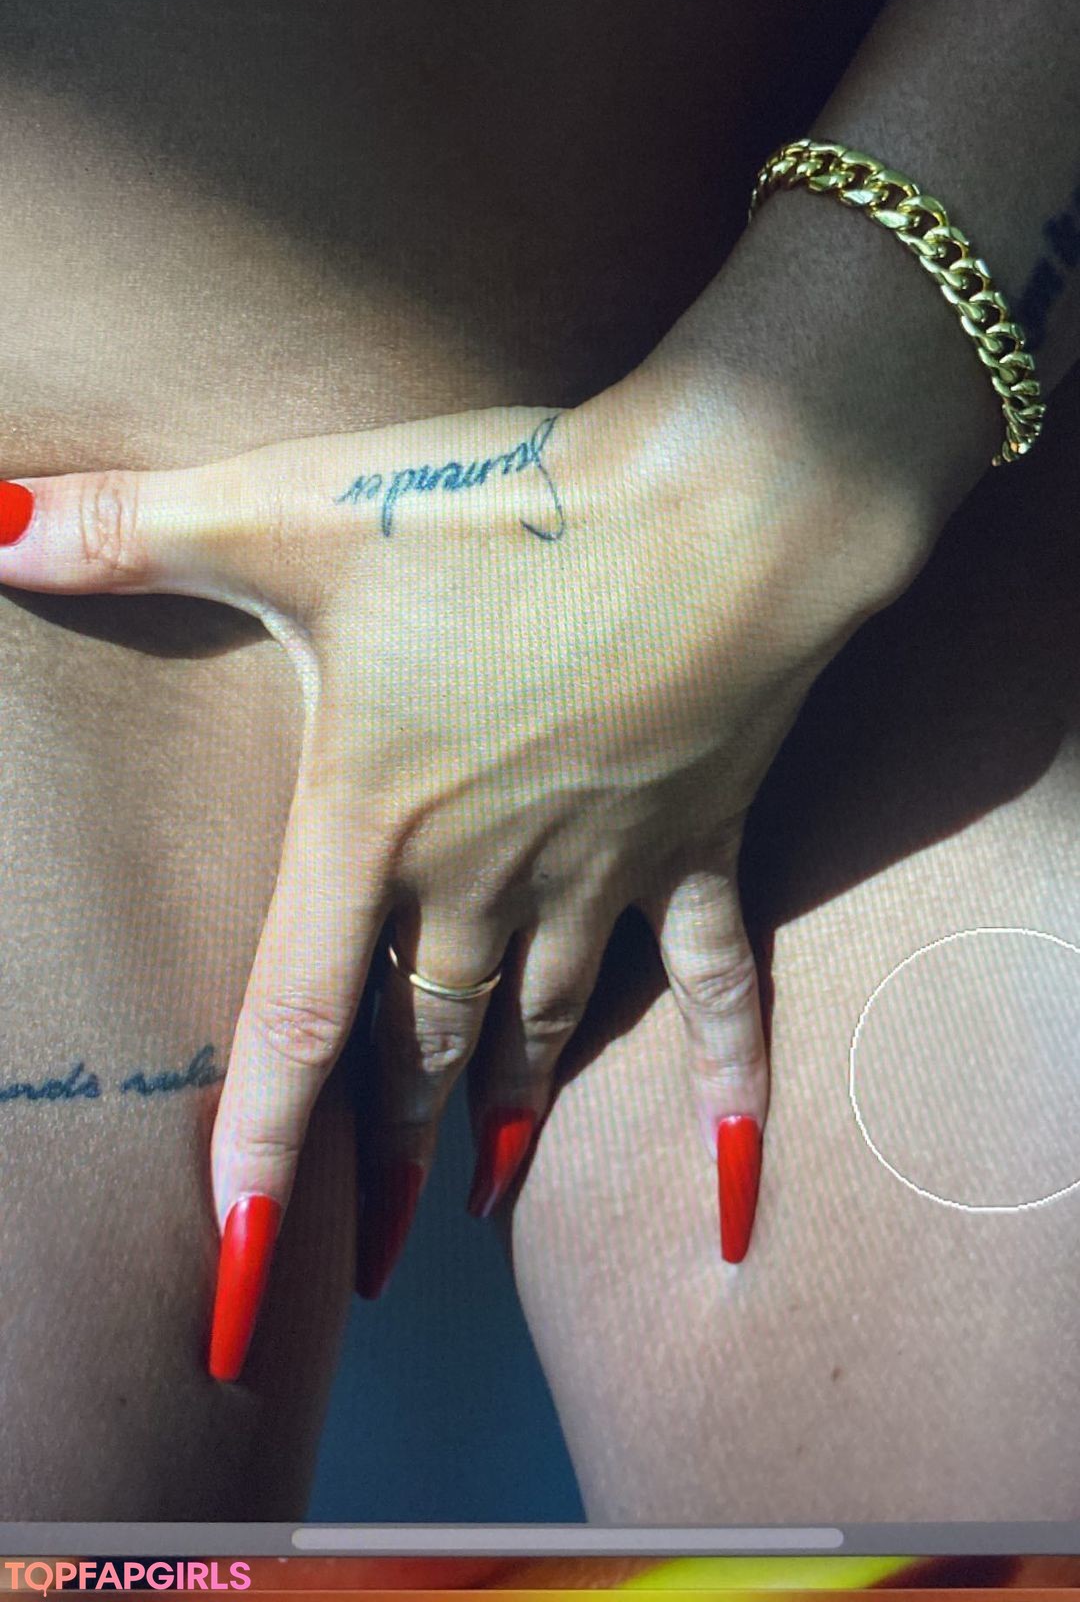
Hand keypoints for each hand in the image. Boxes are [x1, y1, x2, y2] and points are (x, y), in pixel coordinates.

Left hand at [0, 368, 913, 1377]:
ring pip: (536, 1024)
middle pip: (418, 1043)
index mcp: (374, 818)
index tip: (236, 1280)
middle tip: (370, 1249)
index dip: (253, 1152)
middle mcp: (484, 873)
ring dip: (500, 1117)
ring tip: (476, 1200)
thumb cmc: (507, 513)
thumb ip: (135, 529)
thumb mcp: (295, 510)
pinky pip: (712, 984)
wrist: (724, 508)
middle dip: (383, 1155)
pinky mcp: (699, 836)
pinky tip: (734, 1180)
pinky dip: (725, 1080)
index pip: (294, 1025)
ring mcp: (600, 866)